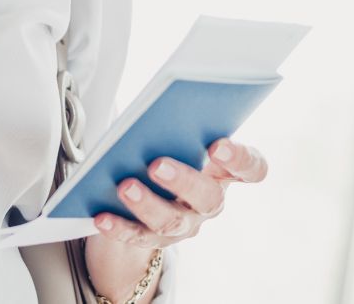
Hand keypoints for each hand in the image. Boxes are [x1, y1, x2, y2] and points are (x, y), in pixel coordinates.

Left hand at [88, 136, 268, 247]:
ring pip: (171, 221)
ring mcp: (184, 225)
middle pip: (207, 197)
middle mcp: (209, 202)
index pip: (252, 168)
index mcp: (225, 172)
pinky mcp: (154, 240)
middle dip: (183, 181)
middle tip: (156, 164)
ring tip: (125, 186)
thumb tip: (156, 113)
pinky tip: (101, 217)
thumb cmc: (172, 153)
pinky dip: (119, 227)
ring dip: (148, 205)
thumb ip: (181, 128)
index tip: (218, 144)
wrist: (150, 199)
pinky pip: (136, 238)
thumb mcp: (183, 141)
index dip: (240, 159)